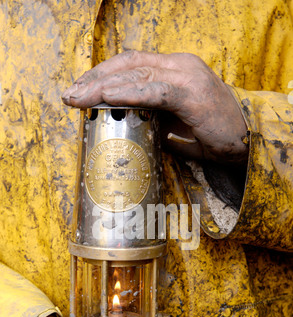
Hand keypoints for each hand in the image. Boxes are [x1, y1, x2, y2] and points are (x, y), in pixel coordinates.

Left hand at [62, 51, 247, 163]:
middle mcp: (178, 65)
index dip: (102, 74)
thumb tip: (121, 123)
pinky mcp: (193, 94)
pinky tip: (107, 96)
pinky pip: (155, 91)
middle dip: (94, 79)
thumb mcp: (173, 123)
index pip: (131, 64)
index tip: (79, 90)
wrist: (247, 141)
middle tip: (69, 95)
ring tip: (78, 97)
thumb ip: (149, 117)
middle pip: (128, 64)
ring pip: (137, 73)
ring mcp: (187, 76)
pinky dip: (129, 92)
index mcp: (173, 69)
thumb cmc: (210, 134)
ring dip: (103, 85)